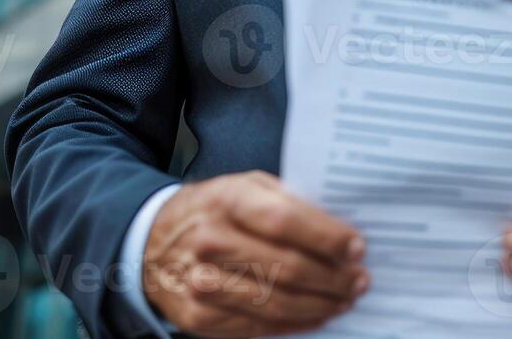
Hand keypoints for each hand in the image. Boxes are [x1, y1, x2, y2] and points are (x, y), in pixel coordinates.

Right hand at [141, 170, 368, 335]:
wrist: (152, 240)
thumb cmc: (213, 209)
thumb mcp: (246, 187)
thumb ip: (287, 202)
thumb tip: (338, 230)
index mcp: (227, 199)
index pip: (285, 220)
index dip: (326, 237)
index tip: (357, 248)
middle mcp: (211, 241)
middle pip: (286, 267)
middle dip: (332, 278)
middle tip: (359, 280)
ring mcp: (202, 282)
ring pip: (275, 303)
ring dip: (319, 306)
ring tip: (344, 300)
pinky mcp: (198, 315)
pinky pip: (257, 328)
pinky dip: (294, 325)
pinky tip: (315, 316)